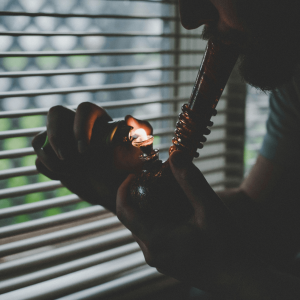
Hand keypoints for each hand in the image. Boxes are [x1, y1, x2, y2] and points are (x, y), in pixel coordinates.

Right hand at [32, 102, 151, 212]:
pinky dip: (48, 169)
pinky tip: (67, 175)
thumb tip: (128, 118)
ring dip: (50, 157)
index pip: (84, 109)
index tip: (85, 150)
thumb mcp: (141, 150)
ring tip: (71, 171)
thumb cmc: (129, 168)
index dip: (81, 126)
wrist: (116, 189)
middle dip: (57, 136)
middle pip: (55, 113)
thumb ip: (142, 131)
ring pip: (40, 138)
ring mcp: (63, 143)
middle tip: (69, 158)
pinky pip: (38, 159)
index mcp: (99, 121)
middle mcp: (78, 127)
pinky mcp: (54, 159)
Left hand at [116, 150, 250, 291]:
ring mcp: (160, 260)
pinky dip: (158, 219)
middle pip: (133, 218)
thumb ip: (191, 182)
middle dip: (140, 195)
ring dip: (150, 208)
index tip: (136, 173)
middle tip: (156, 179)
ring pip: (143, 227)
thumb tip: (174, 156)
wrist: (242, 279)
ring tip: (168, 192)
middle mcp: (152, 253)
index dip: (124, 189)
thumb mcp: (211, 209)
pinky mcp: (168, 262)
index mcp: (156, 240)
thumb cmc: (228, 246)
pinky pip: (154, 236)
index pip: (124, 211)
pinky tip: (177, 211)